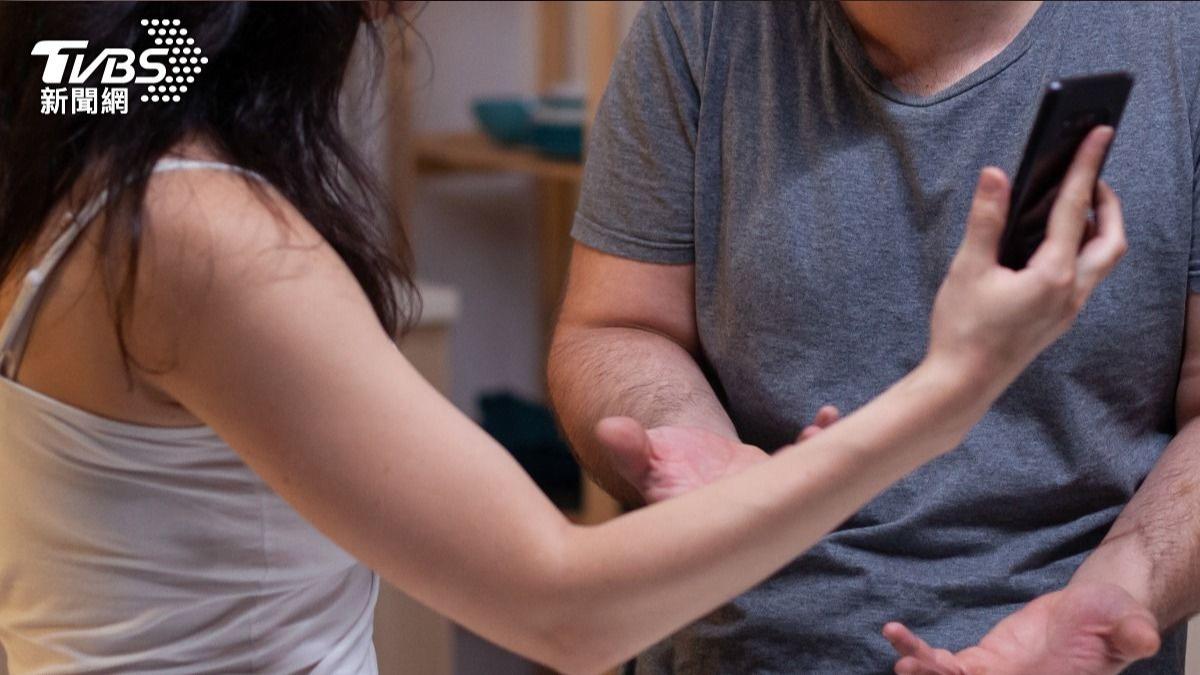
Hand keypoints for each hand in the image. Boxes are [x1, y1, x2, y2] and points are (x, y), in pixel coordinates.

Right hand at [595, 406, 839, 503]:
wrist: (680, 463)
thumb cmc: (655, 465)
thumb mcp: (640, 458)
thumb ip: (628, 448)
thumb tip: (610, 429)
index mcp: (705, 521)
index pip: (725, 524)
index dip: (744, 509)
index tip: (756, 481)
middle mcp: (740, 517)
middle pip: (774, 512)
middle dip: (794, 489)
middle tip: (805, 459)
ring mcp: (763, 499)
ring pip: (798, 489)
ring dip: (816, 462)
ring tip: (817, 432)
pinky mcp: (778, 481)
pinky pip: (807, 467)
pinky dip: (820, 443)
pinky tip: (825, 416)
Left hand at [883, 581, 1159, 674]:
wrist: (1092, 613)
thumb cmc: (1112, 620)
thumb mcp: (1127, 620)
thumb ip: (1132, 629)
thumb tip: (1143, 637)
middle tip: (912, 671)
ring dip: (924, 672)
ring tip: (902, 662)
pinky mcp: (981, 665)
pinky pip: (944, 665)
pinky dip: (918, 652)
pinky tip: (896, 637)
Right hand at [926, 126, 1126, 392]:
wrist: (962, 384)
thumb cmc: (962, 330)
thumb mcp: (968, 269)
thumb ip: (985, 220)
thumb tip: (996, 176)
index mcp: (1054, 275)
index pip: (1076, 209)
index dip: (1087, 167)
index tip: (1100, 134)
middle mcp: (1071, 293)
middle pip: (1112, 239)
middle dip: (1108, 204)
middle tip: (1090, 178)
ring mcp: (1067, 310)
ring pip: (1102, 261)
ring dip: (1097, 229)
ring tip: (1072, 208)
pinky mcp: (1057, 321)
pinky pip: (1083, 277)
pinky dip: (1079, 251)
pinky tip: (1050, 247)